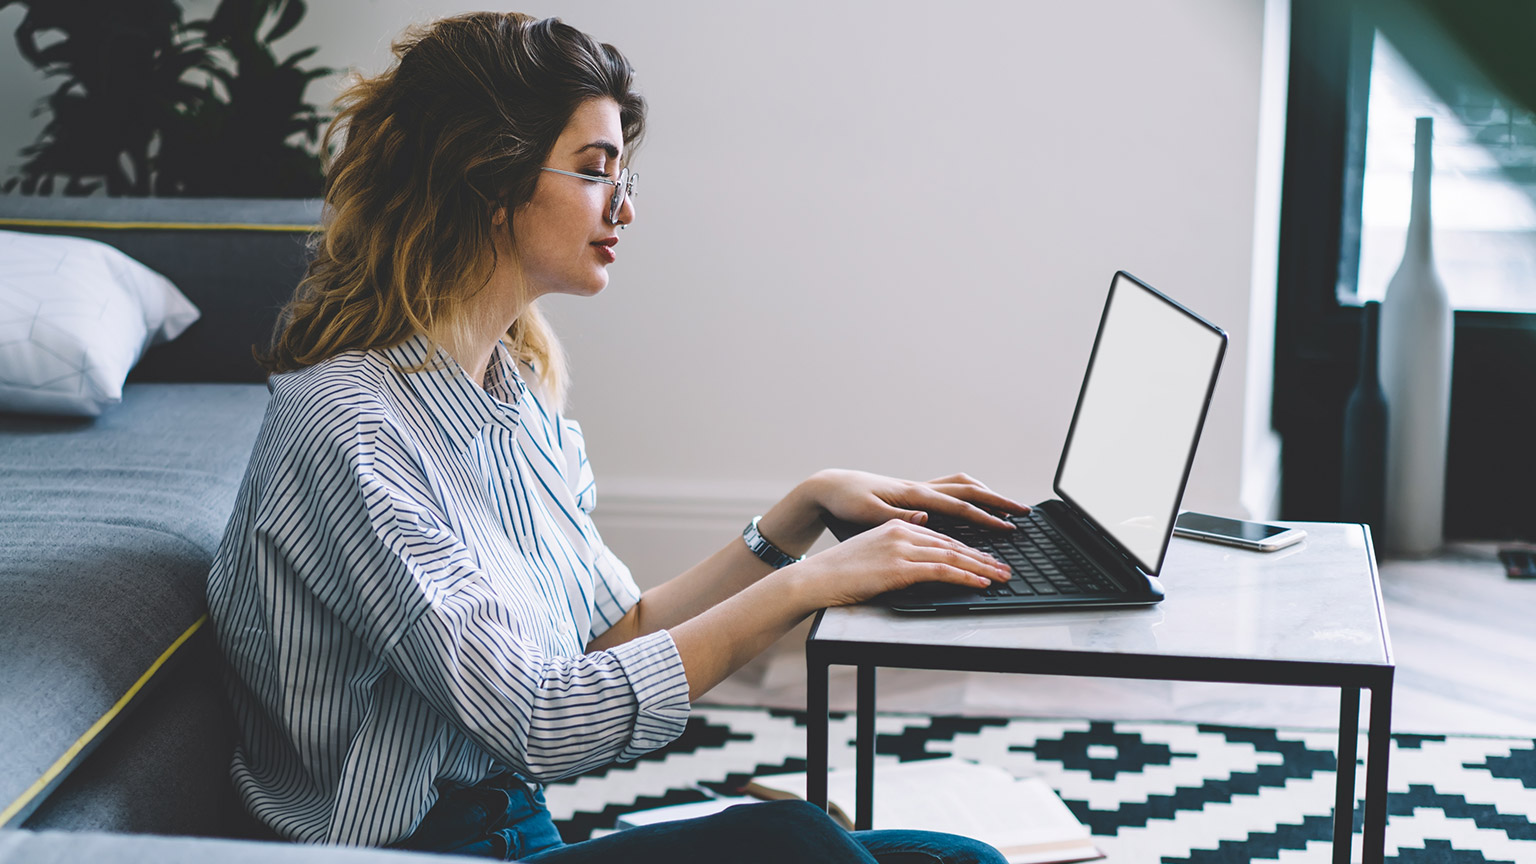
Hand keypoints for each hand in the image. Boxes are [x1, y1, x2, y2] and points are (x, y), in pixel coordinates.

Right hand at [786, 518, 1012, 607]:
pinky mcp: (899, 567)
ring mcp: (901, 548)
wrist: (815, 579)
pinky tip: (980, 584)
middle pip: (953, 544)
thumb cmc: (839, 573)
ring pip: (952, 556)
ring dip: (982, 568)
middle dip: (982, 557)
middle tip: (1004, 568)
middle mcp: (902, 531)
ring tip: (1001, 577)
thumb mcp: (872, 556)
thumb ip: (897, 556)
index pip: (942, 538)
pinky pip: (941, 571)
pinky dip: (965, 578)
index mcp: (896, 526)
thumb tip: (918, 567)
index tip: (986, 559)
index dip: (968, 549)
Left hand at [809, 469, 1030, 531]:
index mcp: (915, 496)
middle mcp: (921, 488)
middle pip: (970, 491)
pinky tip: (972, 503)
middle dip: (999, 501)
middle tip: (1024, 512)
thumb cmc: (846, 503)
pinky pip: (949, 489)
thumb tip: (928, 517)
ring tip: (1005, 506)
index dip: (987, 519)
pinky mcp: (912, 493)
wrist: (829, 488)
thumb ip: (897, 518)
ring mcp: (918, 488)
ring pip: (961, 486)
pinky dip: (968, 494)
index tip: (1010, 527)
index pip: (960, 508)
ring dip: (986, 494)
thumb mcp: (867, 515)